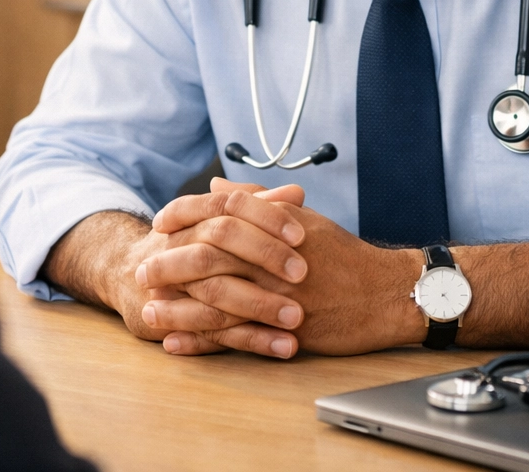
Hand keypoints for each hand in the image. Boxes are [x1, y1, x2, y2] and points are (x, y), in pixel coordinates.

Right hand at [43, 184, 309, 359]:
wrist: (133, 276)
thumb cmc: (191, 245)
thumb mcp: (222, 221)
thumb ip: (259, 206)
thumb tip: (296, 192)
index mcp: (191, 216)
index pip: (227, 206)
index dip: (264, 217)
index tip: (301, 233)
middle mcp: (175, 246)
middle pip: (218, 248)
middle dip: (262, 260)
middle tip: (303, 274)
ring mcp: (169, 286)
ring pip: (215, 296)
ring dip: (260, 309)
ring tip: (298, 320)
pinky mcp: (171, 323)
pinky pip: (214, 335)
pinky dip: (252, 342)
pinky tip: (283, 347)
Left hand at [146, 180, 425, 356]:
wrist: (385, 293)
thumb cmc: (344, 255)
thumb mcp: (303, 219)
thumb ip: (256, 201)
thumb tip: (215, 186)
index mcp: (276, 224)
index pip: (220, 210)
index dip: (185, 213)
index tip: (159, 221)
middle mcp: (274, 256)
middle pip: (209, 254)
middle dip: (170, 263)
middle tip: (143, 269)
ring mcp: (278, 294)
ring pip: (215, 298)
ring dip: (177, 307)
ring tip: (149, 311)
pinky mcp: (284, 329)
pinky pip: (234, 336)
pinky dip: (200, 341)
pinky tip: (176, 343)